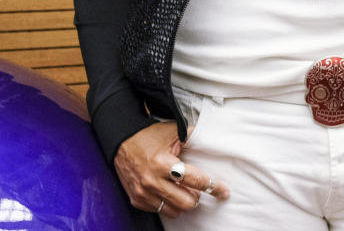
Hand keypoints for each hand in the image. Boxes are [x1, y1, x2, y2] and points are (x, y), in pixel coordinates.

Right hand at [114, 121, 229, 218]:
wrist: (121, 139)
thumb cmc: (148, 135)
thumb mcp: (172, 131)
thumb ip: (194, 136)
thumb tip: (214, 142)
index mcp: (163, 163)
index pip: (195, 180)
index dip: (213, 187)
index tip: (223, 192)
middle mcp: (152, 180)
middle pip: (187, 202)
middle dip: (195, 196)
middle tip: (194, 187)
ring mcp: (143, 192)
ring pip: (175, 211)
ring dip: (182, 202)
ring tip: (180, 189)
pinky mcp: (136, 199)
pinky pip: (159, 211)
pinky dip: (167, 204)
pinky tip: (166, 191)